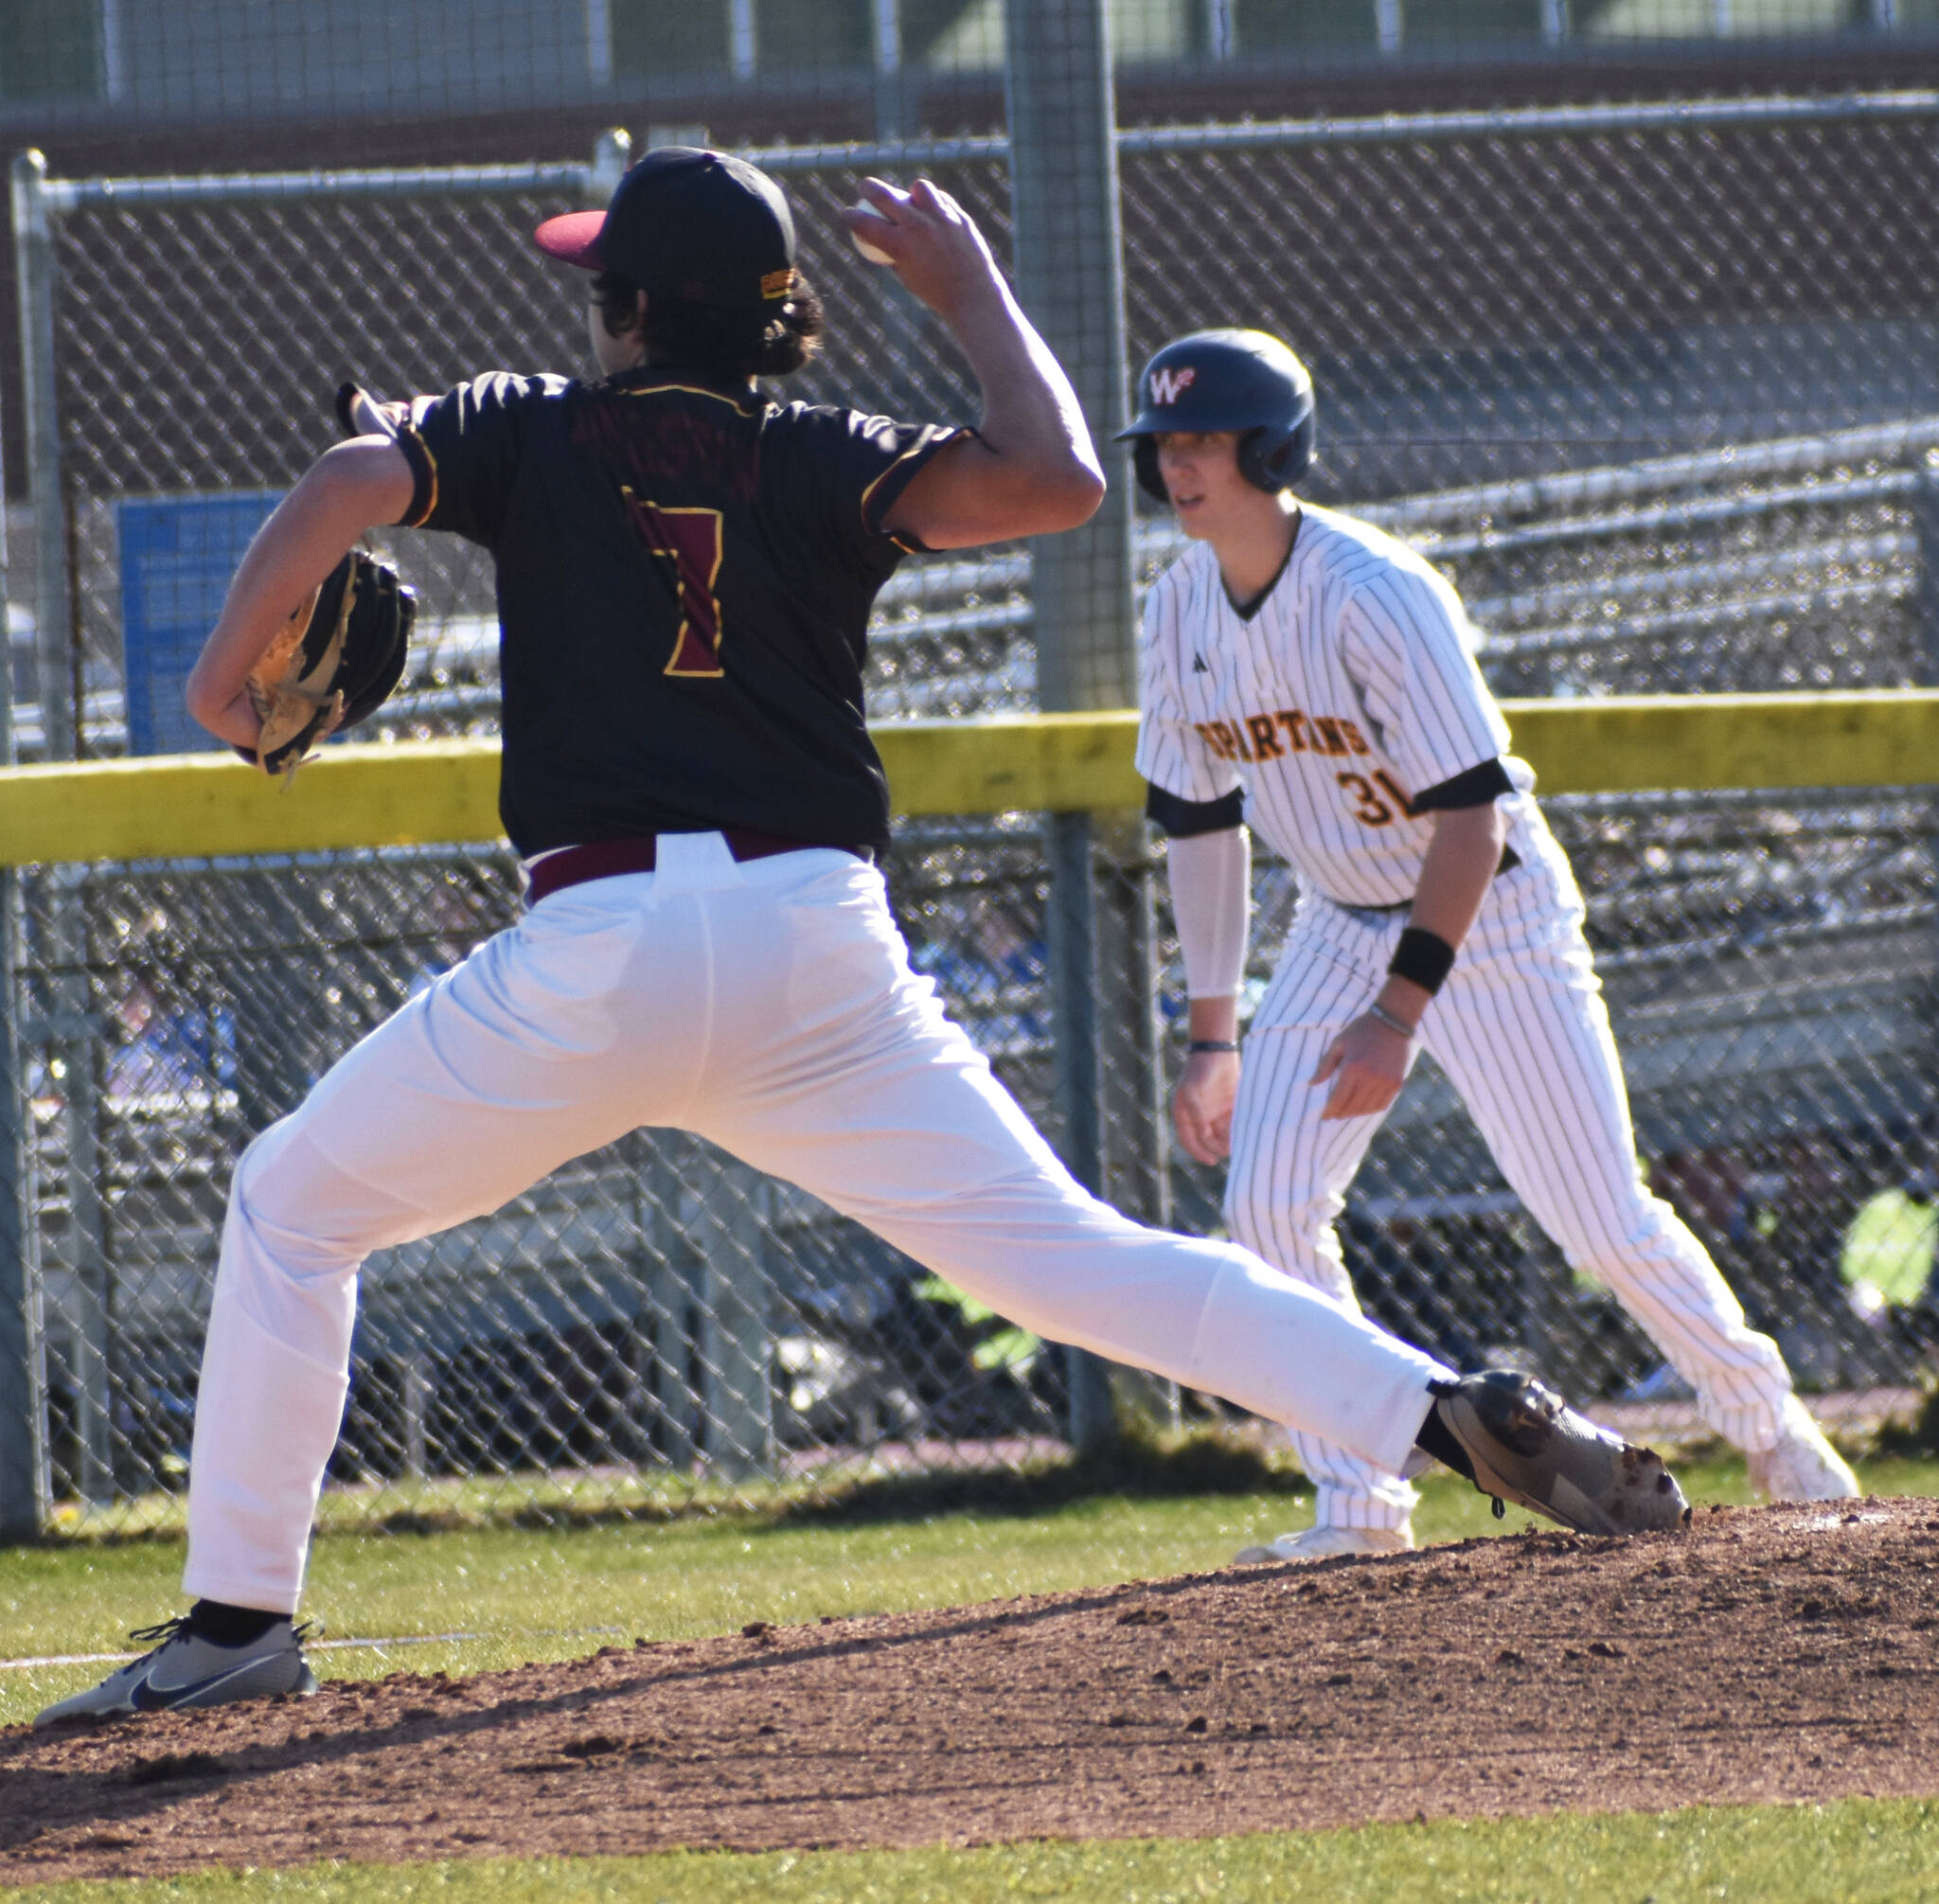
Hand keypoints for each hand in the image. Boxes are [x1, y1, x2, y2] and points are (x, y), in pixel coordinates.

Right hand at [840, 178, 1004, 320]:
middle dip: (867, 188)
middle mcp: (917, 226)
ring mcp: (939, 218)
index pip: (864, 223)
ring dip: (911, 193)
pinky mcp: (958, 216)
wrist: (971, 295)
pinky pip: (941, 200)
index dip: (849, 216)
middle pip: (883, 194)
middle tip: (864, 189)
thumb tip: (879, 235)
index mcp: (899, 245)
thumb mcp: (906, 275)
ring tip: (912, 203)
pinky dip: (934, 204)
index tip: (846, 214)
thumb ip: (894, 252)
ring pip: (918, 187)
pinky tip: (934, 215)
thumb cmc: (935, 291)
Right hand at [1173, 1049, 1238, 1164]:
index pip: (1189, 1140)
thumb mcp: (1193, 1093)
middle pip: (1207, 1140)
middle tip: (1230, 1149)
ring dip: (1230, 1139)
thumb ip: (1197, 1116)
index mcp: (1184, 1113)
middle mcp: (1199, 1115)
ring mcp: (1213, 1110)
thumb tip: (1204, 1137)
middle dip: (1218, 1147)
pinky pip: (1234, 1122)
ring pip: (1222, 1133)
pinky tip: (1245, 1131)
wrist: (1217, 1050)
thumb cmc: (1200, 1071)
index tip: (1211, 1161)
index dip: (1198, 1152)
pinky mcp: (1229, 1105)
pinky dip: (1238, 1129)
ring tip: (1240, 1142)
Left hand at [1312, 1011, 1417, 1121]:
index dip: (1330, 1111)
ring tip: (1346, 1112)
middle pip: (1352, 1106)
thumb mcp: (1339, 1043)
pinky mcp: (1397, 1083)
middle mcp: (1370, 1077)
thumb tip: (1312, 1083)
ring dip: (1355, 1113)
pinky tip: (1362, 1108)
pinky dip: (1370, 1109)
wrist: (1393, 1022)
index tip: (1323, 1116)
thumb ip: (1325, 1065)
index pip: (1338, 1099)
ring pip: (1367, 1108)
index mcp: (1353, 1067)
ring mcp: (1386, 1082)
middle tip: (1333, 1116)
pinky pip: (1382, 1105)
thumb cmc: (1361, 1030)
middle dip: (1340, 1113)